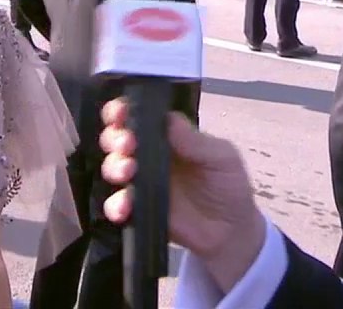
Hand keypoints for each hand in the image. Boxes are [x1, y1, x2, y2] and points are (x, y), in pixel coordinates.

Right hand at [100, 100, 266, 292]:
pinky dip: (115, 204)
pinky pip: (115, 204)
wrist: (231, 232)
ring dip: (114, 166)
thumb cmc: (228, 185)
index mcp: (165, 136)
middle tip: (127, 145)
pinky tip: (125, 207)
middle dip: (115, 137)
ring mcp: (139, 182)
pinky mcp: (136, 210)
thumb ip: (195, 140)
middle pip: (116, 137)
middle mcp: (147, 155)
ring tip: (128, 173)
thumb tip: (168, 118)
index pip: (136, 115)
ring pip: (111, 167)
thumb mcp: (221, 157)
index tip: (121, 113)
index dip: (122, 110)